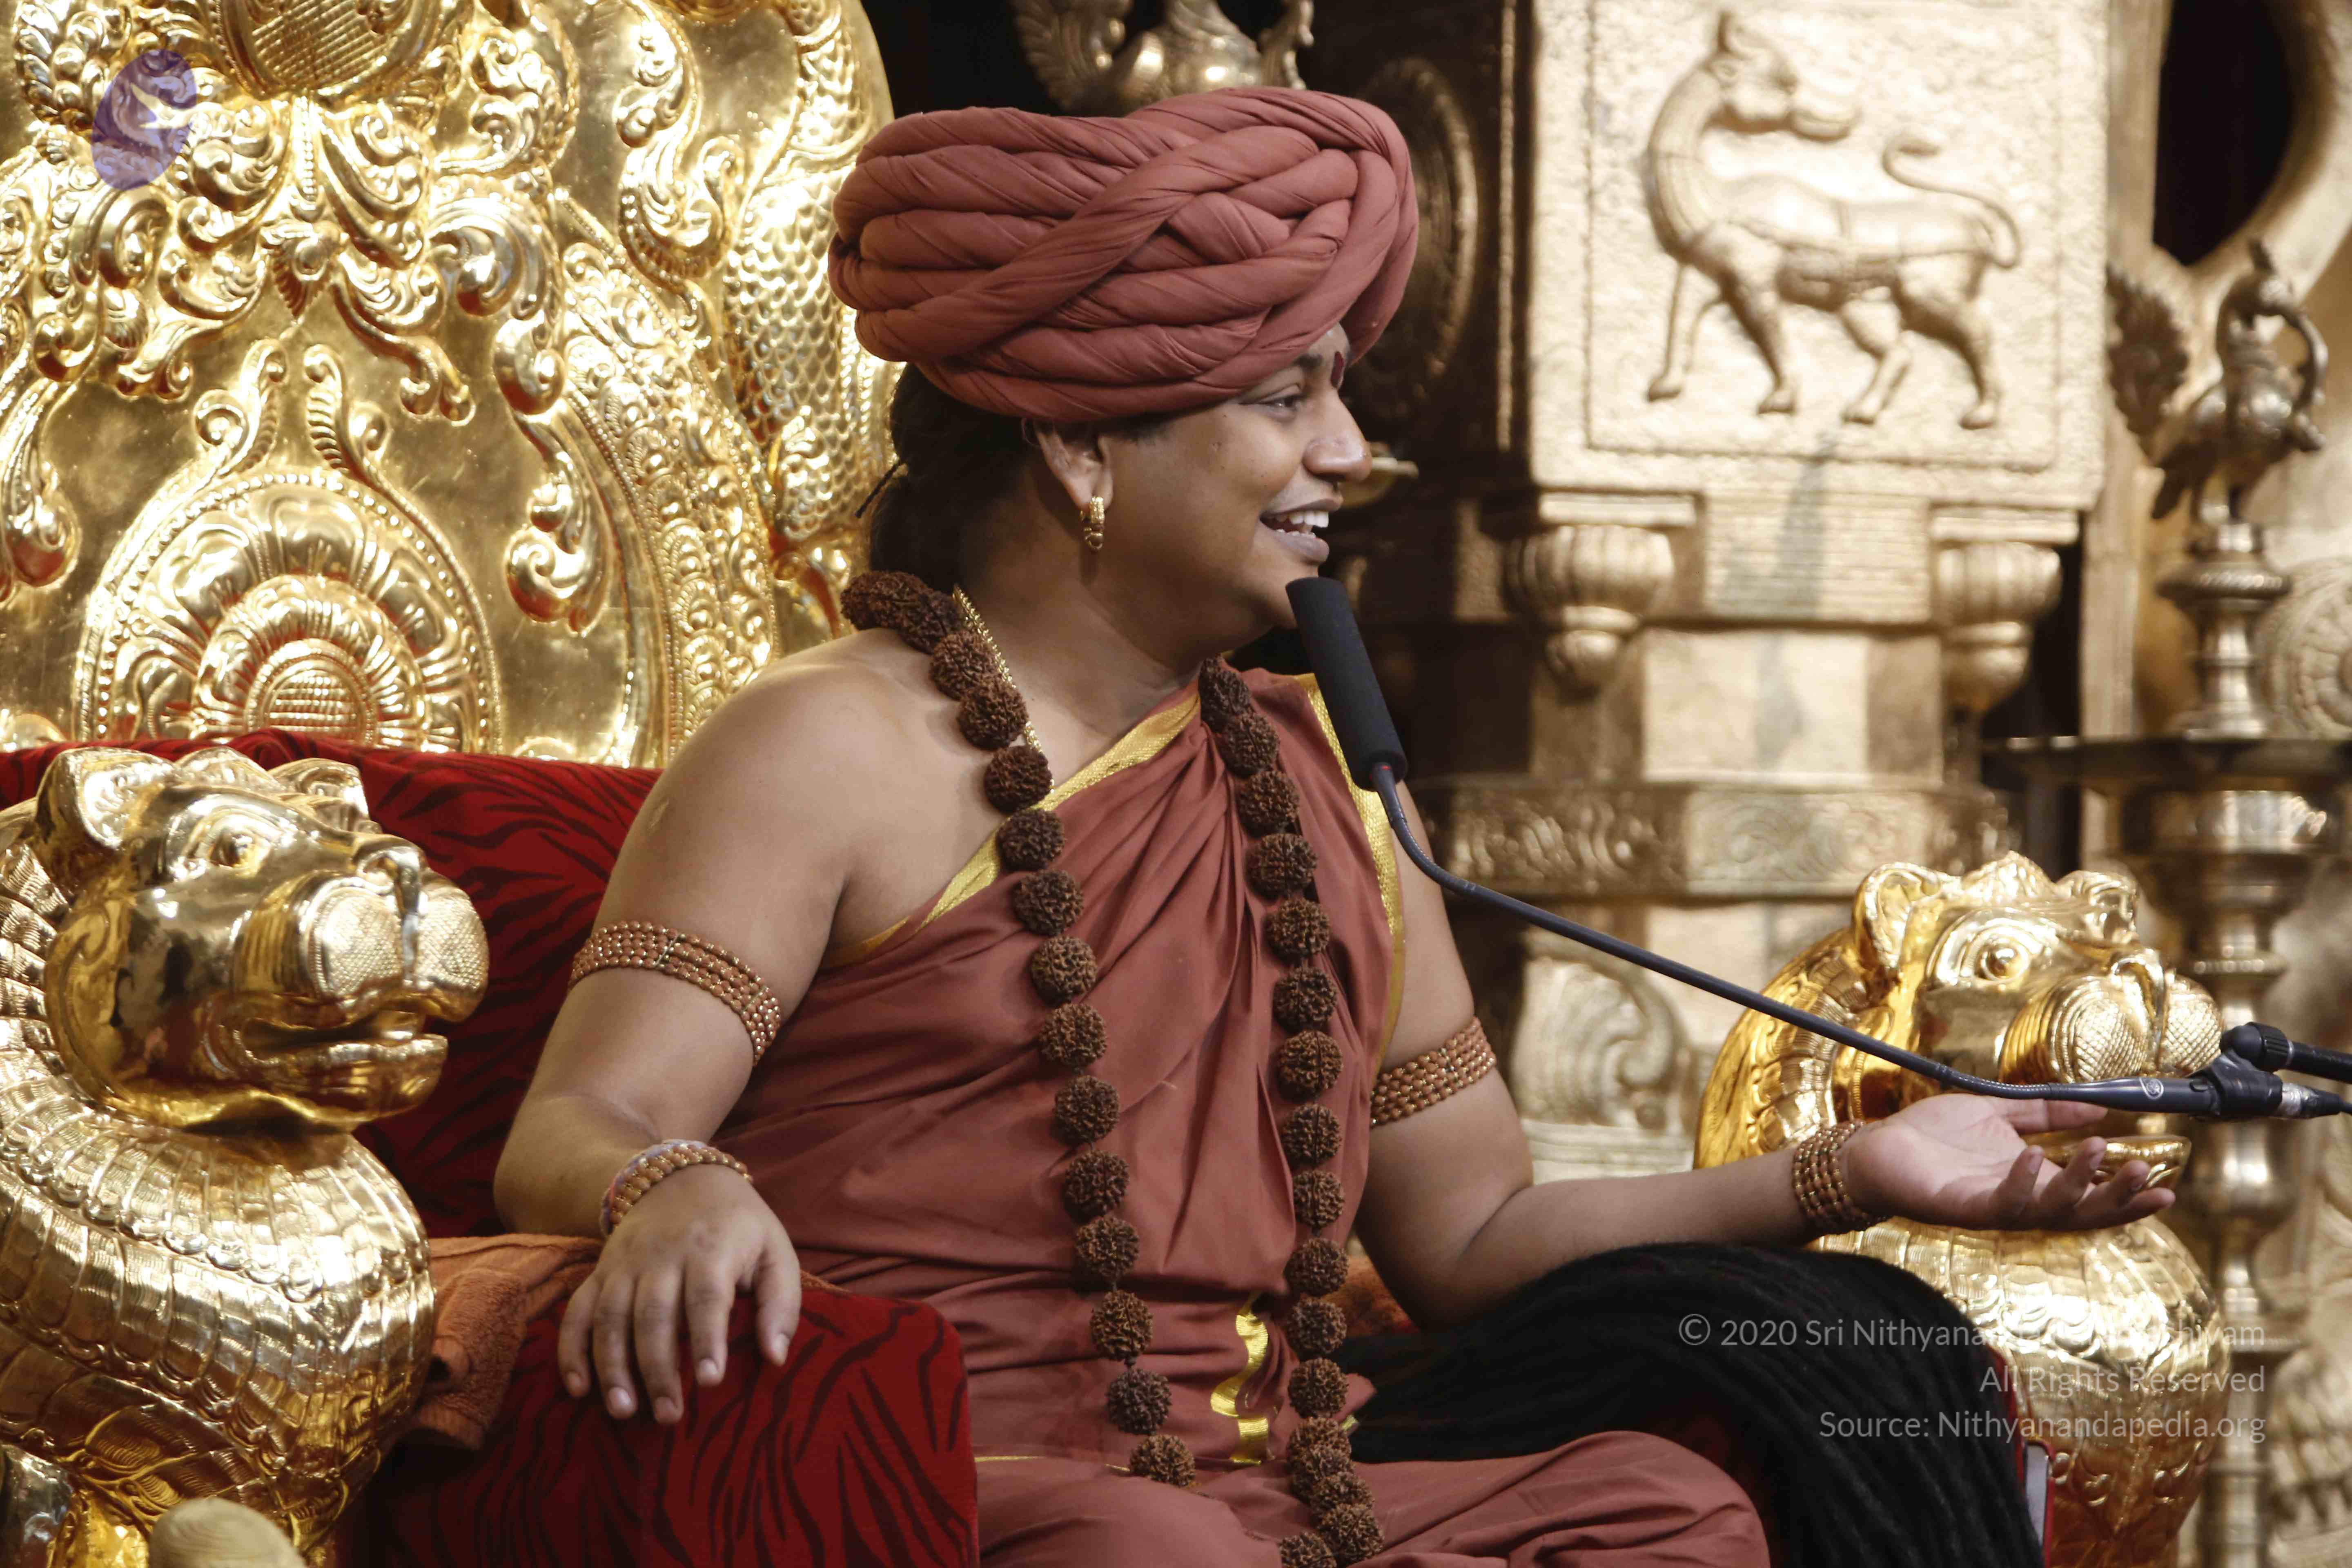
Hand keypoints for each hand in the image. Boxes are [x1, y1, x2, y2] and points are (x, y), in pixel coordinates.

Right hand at [557, 1164, 800, 1423]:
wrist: (683, 1178)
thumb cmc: (739, 1226)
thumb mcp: (775, 1250)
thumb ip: (782, 1302)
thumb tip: (776, 1357)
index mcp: (711, 1249)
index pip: (706, 1296)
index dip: (707, 1338)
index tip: (710, 1381)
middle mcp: (662, 1256)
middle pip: (654, 1315)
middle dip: (658, 1368)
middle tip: (668, 1415)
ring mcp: (625, 1264)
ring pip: (610, 1317)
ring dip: (612, 1367)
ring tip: (623, 1411)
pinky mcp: (600, 1271)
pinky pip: (577, 1312)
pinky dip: (571, 1350)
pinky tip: (578, 1388)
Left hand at [1841, 1097, 2175, 1232]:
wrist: (1878, 1146)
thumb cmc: (1934, 1135)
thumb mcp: (1999, 1115)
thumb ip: (2045, 1114)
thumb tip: (2096, 1110)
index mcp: (2033, 1182)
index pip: (2091, 1199)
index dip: (2128, 1199)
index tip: (2169, 1192)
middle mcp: (2020, 1201)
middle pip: (2081, 1215)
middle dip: (2116, 1200)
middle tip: (2147, 1176)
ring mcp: (1992, 1208)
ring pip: (2048, 1211)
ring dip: (2076, 1185)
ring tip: (2096, 1149)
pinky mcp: (1961, 1207)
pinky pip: (2000, 1202)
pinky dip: (2021, 1181)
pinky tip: (2033, 1156)